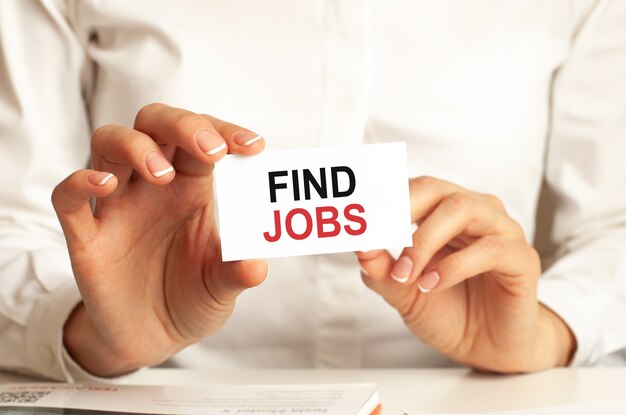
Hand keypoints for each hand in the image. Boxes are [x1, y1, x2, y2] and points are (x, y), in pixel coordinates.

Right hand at [52, 103, 266, 376]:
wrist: (153, 339)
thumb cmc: (193, 297)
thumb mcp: (222, 286)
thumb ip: (237, 272)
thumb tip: (257, 266)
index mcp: (192, 186)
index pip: (203, 139)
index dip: (226, 132)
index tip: (254, 147)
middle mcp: (153, 186)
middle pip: (155, 123)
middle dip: (183, 125)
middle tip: (213, 150)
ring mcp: (118, 206)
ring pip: (110, 143)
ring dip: (136, 146)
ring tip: (163, 173)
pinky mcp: (87, 236)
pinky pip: (69, 197)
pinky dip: (80, 182)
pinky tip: (105, 184)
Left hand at [357, 177, 574, 372]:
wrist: (486, 349)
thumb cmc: (447, 310)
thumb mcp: (403, 291)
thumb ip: (380, 268)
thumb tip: (358, 244)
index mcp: (442, 213)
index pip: (410, 188)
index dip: (381, 201)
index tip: (354, 223)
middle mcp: (473, 213)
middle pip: (435, 188)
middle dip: (399, 208)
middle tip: (375, 236)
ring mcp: (501, 231)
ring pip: (462, 208)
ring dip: (423, 240)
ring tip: (406, 274)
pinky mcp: (522, 259)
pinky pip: (489, 249)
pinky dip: (454, 266)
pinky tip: (433, 284)